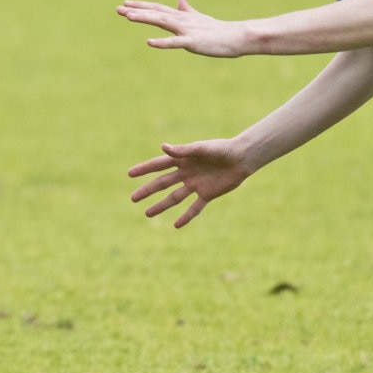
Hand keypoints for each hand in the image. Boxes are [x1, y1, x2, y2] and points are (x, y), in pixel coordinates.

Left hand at [117, 0, 244, 56]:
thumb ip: (187, 10)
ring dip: (145, 18)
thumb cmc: (218, 30)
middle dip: (137, 10)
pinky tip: (149, 42)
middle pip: (156, 13)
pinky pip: (175, 42)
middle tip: (118, 8)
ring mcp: (187, 31)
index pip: (158, 8)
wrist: (238, 37)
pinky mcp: (193, 42)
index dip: (141, 6)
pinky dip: (162, 42)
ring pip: (162, 22)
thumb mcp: (199, 18)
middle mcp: (182, 21)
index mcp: (182, 17)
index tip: (125, 4)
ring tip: (128, 17)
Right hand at [127, 139, 251, 227]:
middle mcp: (185, 173)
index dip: (144, 169)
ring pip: (174, 197)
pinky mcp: (207, 194)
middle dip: (147, 191)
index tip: (129, 174)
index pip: (158, 165)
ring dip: (161, 206)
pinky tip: (176, 225)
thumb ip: (183, 150)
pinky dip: (186, 216)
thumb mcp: (202, 149)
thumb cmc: (222, 149)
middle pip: (162, 183)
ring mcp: (195, 185)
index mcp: (182, 159)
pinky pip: (195, 207)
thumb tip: (163, 147)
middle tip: (132, 198)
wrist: (243, 158)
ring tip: (147, 214)